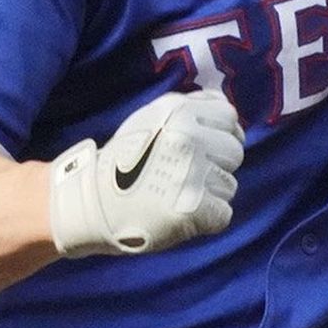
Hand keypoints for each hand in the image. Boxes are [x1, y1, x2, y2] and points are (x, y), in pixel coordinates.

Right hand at [50, 90, 244, 257]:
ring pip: (229, 185)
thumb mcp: (152, 118)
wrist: (93, 202)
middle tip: (185, 176)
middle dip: (216, 166)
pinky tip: (182, 214)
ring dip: (210, 194)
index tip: (205, 148)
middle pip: (234, 153)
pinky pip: (223, 214)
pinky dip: (206, 219)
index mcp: (179, 113)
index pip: (229, 117)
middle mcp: (189, 139)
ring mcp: (192, 174)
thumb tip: (226, 108)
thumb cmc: (125, 161)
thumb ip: (190, 108)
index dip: (221, 134)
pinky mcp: (194, 208)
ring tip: (178, 194)